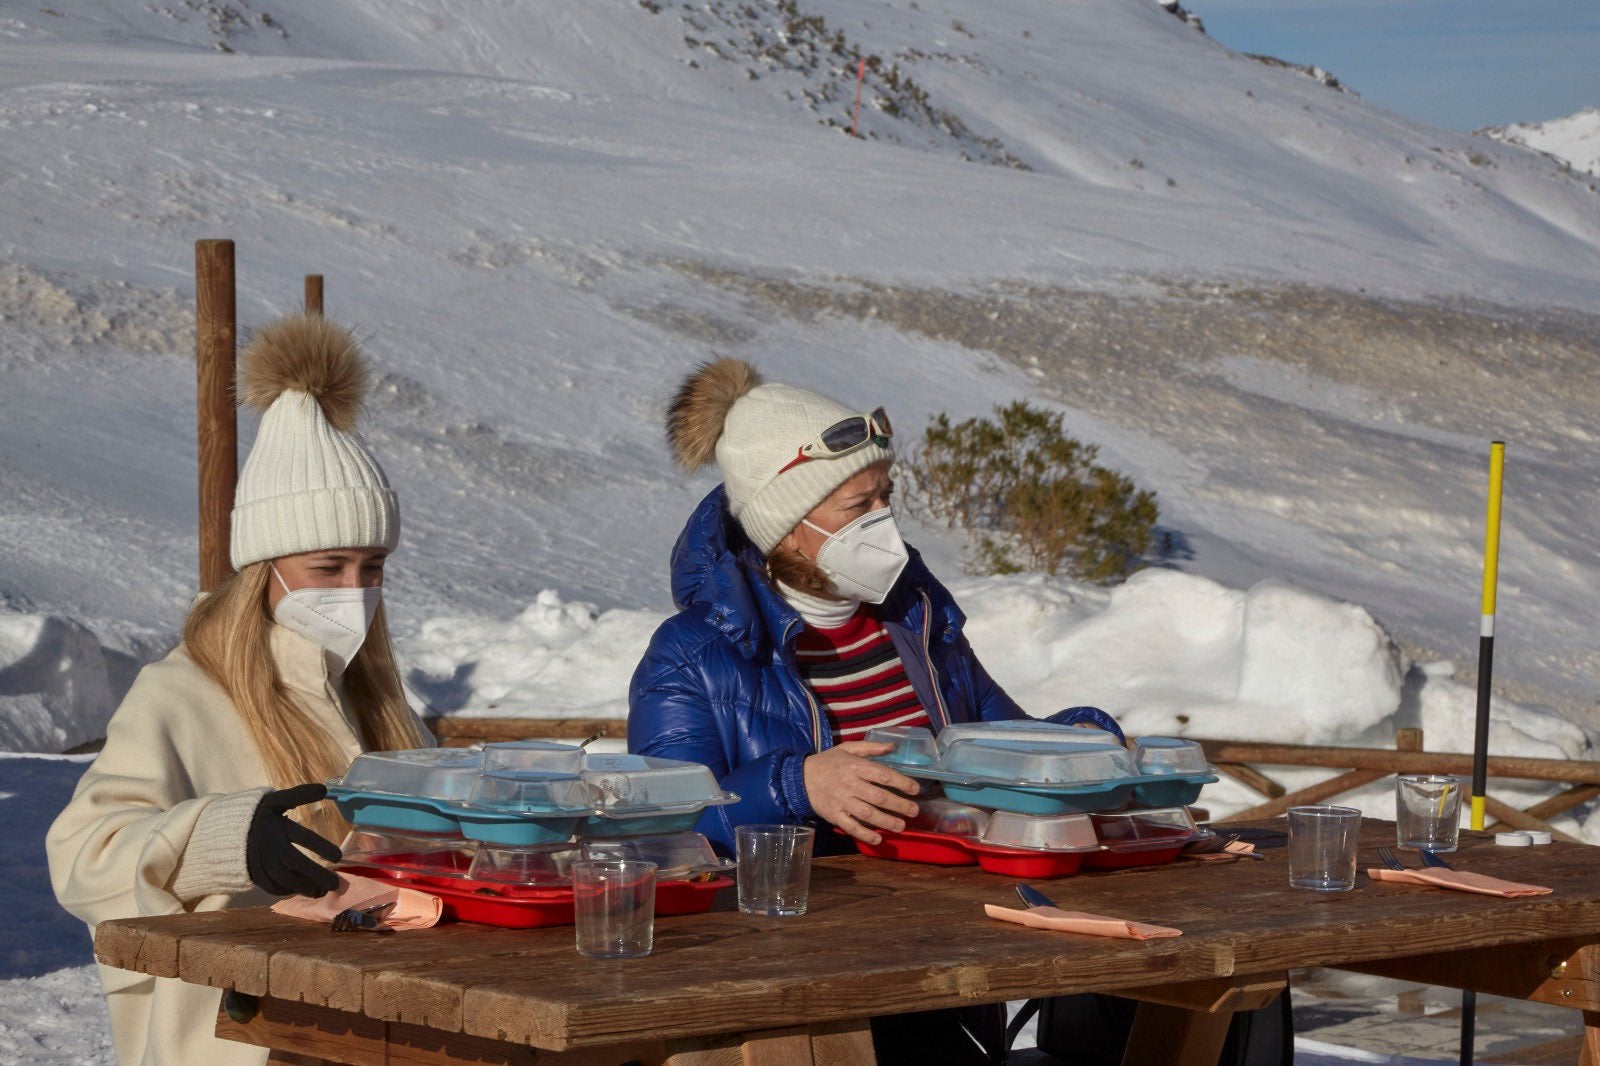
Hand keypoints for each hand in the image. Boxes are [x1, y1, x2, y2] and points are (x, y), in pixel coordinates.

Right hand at [245, 783, 341, 897]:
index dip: (320, 846)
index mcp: (275, 824)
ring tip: (323, 891)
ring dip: (304, 886)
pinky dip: (288, 890)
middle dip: (316, 873)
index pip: (302, 835)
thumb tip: (324, 789)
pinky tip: (304, 890)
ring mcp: (259, 860)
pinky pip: (272, 886)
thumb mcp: (276, 800)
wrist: (226, 830)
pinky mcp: (253, 873)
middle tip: (336, 883)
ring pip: (284, 878)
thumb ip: (299, 794)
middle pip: (294, 862)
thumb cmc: (260, 814)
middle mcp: (267, 844)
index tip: (339, 856)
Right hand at [803, 741, 920, 844]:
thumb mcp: (848, 748)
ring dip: (887, 821)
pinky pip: (851, 826)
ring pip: (867, 813)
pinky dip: (865, 834)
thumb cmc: (828, 762)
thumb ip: (870, 747)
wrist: (800, 778)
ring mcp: (842, 801)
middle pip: (879, 796)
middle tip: (914, 811)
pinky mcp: (834, 815)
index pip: (883, 774)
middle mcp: (850, 784)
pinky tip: (878, 839)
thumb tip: (893, 747)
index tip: (915, 789)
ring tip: (902, 826)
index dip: (901, 782)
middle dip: (899, 805)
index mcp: (855, 766)